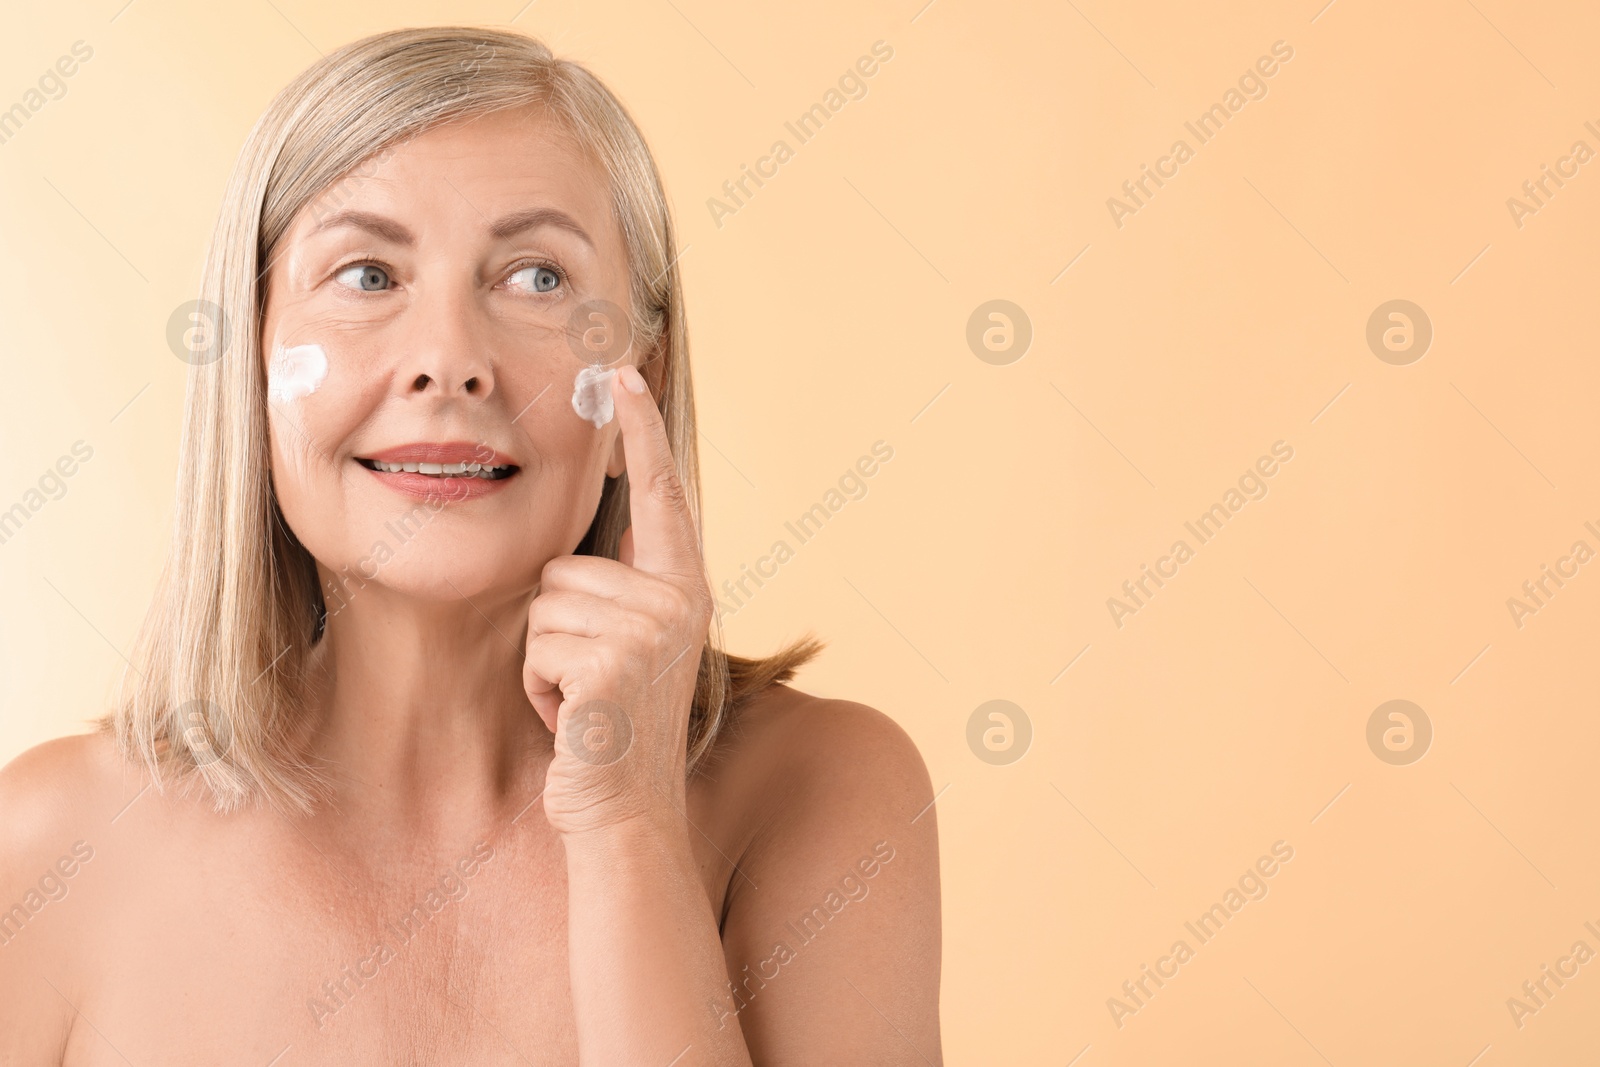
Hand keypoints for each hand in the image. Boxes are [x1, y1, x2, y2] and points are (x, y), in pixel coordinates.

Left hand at [522, 363, 713, 837]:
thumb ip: (618, 587)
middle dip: (554, 626)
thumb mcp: (626, 645)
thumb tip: (588, 531)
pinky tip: (571, 720)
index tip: (623, 368)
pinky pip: (537, 646)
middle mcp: (679, 602)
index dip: (642, 430)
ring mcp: (651, 633)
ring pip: (544, 605)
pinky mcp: (613, 666)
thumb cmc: (611, 729)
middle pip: (564, 567)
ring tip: (581, 702)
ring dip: (543, 661)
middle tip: (588, 682)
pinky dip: (537, 689)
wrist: (623, 815)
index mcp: (686, 589)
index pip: (662, 494)